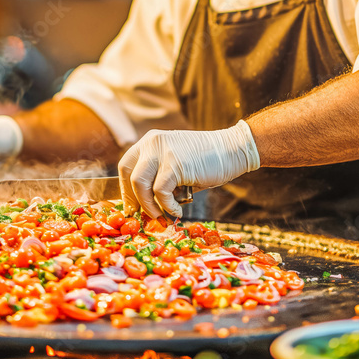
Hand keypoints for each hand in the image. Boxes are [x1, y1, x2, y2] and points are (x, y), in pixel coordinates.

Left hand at [118, 120, 259, 218]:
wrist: (233, 150)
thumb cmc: (207, 162)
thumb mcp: (176, 164)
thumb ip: (159, 178)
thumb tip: (144, 206)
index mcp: (150, 142)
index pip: (125, 166)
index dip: (125, 189)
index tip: (132, 207)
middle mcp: (152, 143)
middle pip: (127, 174)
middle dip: (134, 199)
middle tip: (145, 215)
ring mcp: (163, 151)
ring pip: (140, 184)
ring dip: (148, 205)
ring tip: (160, 216)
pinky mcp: (175, 164)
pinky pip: (160, 191)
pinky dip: (167, 206)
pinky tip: (177, 210)